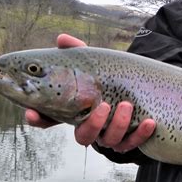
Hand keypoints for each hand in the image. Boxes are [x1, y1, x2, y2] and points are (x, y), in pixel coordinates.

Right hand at [26, 34, 155, 150]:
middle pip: (83, 137)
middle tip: (103, 106)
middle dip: (93, 124)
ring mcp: (110, 136)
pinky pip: (133, 143)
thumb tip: (62, 38)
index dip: (38, 120)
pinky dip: (141, 134)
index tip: (32, 114)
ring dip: (118, 125)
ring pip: (109, 141)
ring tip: (127, 105)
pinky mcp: (129, 140)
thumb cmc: (108, 78)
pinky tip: (149, 121)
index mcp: (76, 111)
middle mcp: (91, 127)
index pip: (50, 120)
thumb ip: (78, 52)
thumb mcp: (93, 64)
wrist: (140, 91)